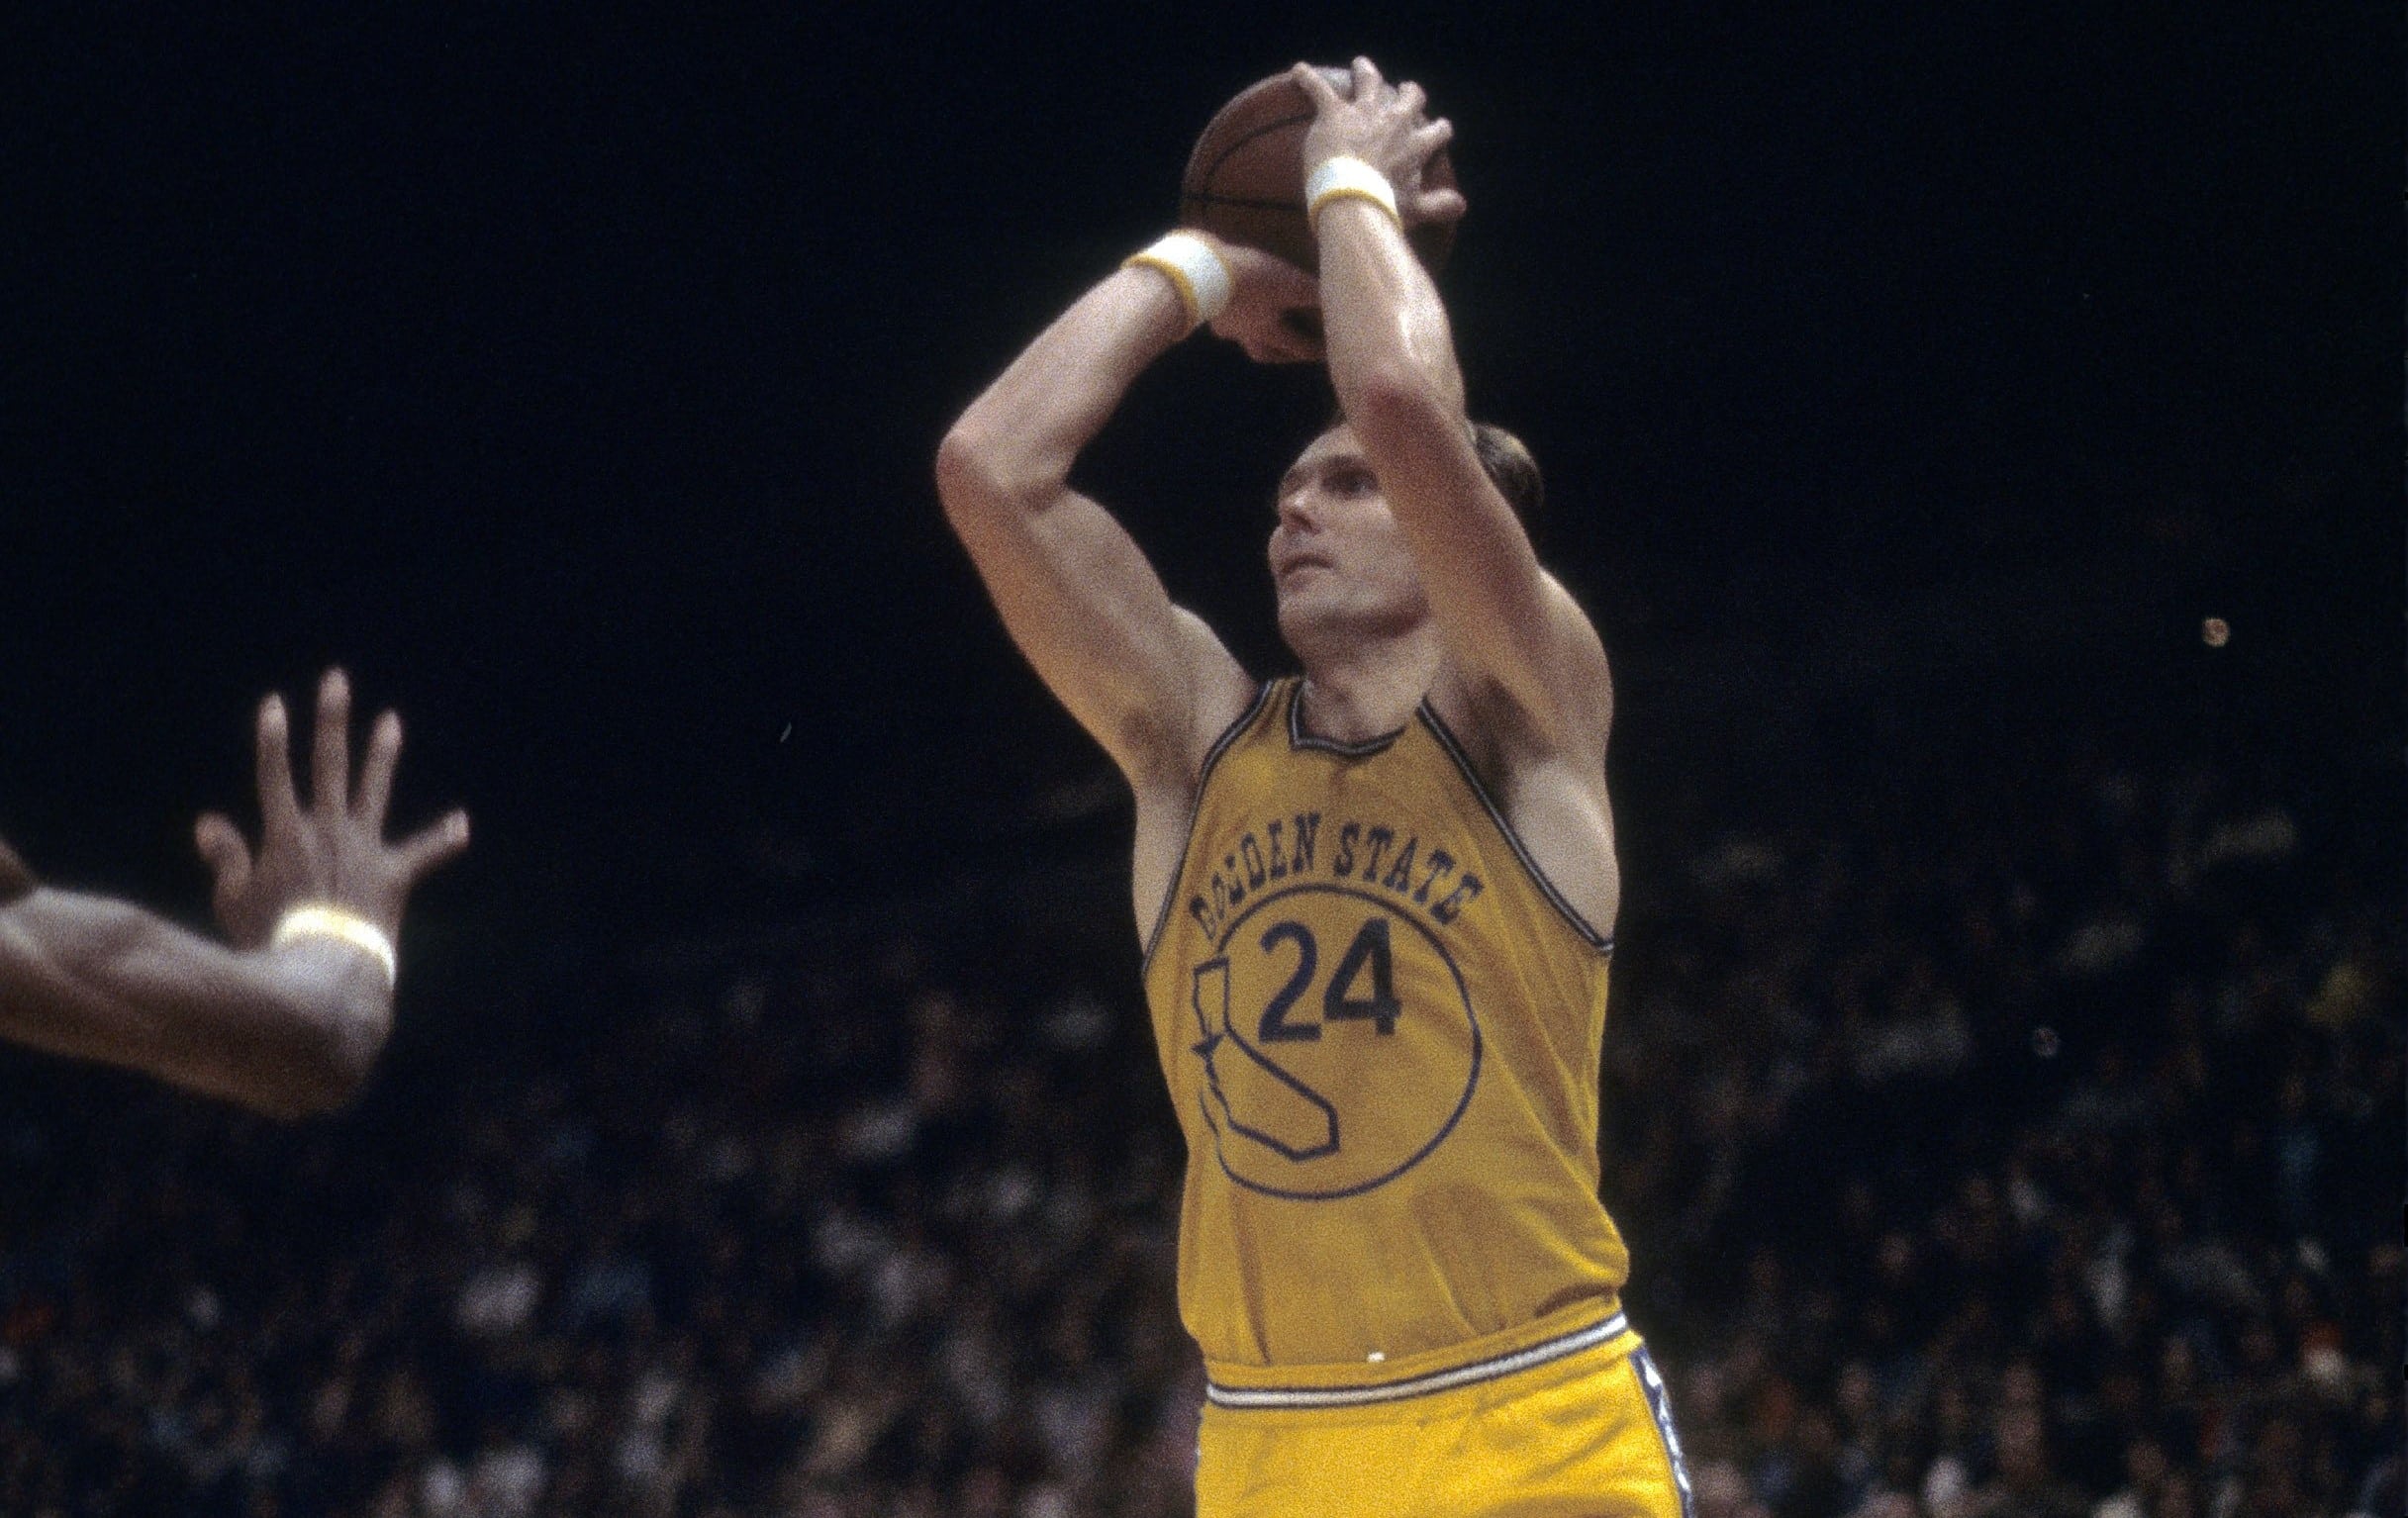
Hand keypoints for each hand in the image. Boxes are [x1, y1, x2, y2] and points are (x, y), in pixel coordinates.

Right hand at [194, 669, 469, 947]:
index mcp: (286, 833)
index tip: (275, 702)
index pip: (274, 773)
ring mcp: (365, 848)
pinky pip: (424, 854)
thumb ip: (226, 856)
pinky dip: (443, 840)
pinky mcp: (395, 875)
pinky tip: (464, 824)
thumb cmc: (269, 939)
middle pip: (329, 763)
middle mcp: (328, 829)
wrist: (321, 967)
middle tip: (338, 679)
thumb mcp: (233, 899)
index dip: (272, 737)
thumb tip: (207, 821)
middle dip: (331, 719)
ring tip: (392, 720)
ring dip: (383, 754)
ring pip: (374, 790)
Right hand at [1198, 234, 1324, 363]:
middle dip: (1279, 355)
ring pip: (1241, 336)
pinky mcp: (1206, 306)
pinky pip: (1221, 315)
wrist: (1204, 273)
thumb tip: (1338, 303)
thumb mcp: (1291, 283)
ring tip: (1257, 326)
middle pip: (1264, 353)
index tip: (1328, 356)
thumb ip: (1315, 294)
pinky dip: (1228, 312)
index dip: (1315, 350)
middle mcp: (1246, 334)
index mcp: (1269, 332)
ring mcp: (1223, 322)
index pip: (1298, 346)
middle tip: (1288, 353)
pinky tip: (1229, 302)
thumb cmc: (1253, 281)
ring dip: (1252, 336)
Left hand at [1292, 58, 1467, 229]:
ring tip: (1361, 67)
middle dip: (1409, 93)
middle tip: (1403, 91)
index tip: (1437, 130)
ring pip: (1370, 81)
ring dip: (1366, 72)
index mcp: (1416, 145)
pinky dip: (1307, 79)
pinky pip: (1319, 88)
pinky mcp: (1335, 113)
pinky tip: (1299, 71)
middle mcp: (1395, 122)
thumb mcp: (1417, 209)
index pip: (1438, 131)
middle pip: (1411, 96)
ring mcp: (1364, 113)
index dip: (1438, 130)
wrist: (1352, 199)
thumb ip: (1439, 205)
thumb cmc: (1385, 206)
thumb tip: (1462, 206)